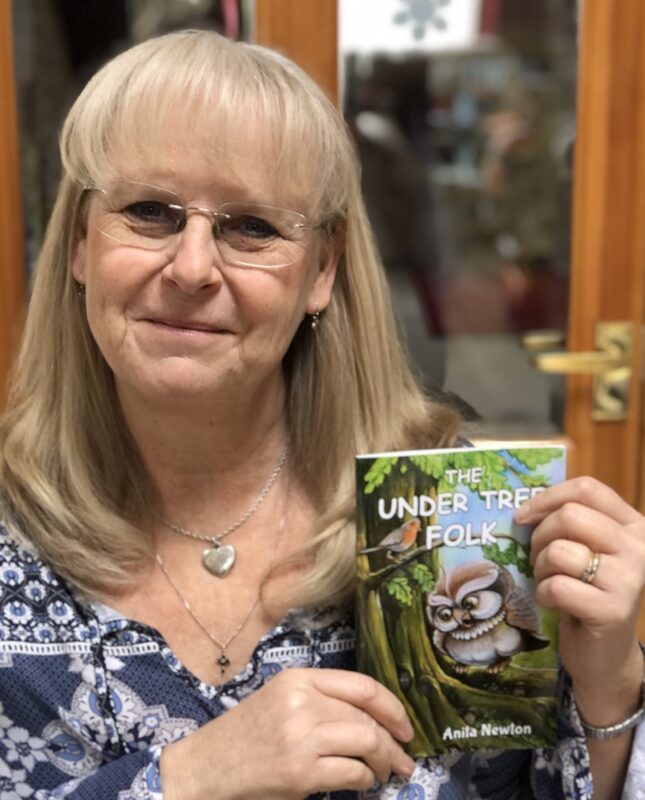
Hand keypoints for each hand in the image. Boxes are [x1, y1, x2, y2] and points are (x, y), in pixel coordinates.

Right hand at [160, 667, 415, 799]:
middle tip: (404, 758)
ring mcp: (302, 737)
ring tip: (389, 771)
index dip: (392, 706)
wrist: (206, 767)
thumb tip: (373, 719)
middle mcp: (302, 702)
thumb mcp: (282, 700)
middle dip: (394, 741)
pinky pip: (351, 774)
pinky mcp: (300, 773)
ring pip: (366, 743)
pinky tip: (363, 782)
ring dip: (385, 761)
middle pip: (368, 717)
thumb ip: (321, 700)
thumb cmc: (246, 734)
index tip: (406, 725)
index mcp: (299, 679)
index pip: (361, 686)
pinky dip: (365, 780)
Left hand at [515, 477, 644, 719]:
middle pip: (570, 516)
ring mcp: (630, 580)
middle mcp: (639, 548)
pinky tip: (554, 602)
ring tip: (549, 582)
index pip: (588, 489)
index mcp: (633, 525)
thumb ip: (568, 523)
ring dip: (541, 568)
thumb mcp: (584, 549)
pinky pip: (557, 585)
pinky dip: (544, 593)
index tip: (523, 515)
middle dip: (540, 537)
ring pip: (559, 550)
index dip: (548, 497)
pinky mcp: (612, 610)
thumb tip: (525, 506)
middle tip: (538, 558)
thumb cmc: (587, 592)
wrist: (605, 654)